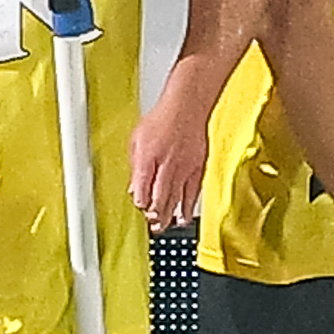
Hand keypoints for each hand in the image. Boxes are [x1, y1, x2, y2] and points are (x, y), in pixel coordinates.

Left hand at [129, 93, 212, 231]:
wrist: (187, 107)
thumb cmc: (162, 119)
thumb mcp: (137, 140)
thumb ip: (135, 166)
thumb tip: (135, 187)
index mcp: (147, 158)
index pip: (142, 189)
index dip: (141, 202)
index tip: (141, 208)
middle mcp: (166, 165)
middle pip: (160, 198)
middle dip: (155, 215)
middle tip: (153, 225)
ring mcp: (183, 168)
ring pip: (176, 198)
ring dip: (169, 215)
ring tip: (165, 226)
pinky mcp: (198, 168)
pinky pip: (192, 193)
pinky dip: (187, 206)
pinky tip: (183, 216)